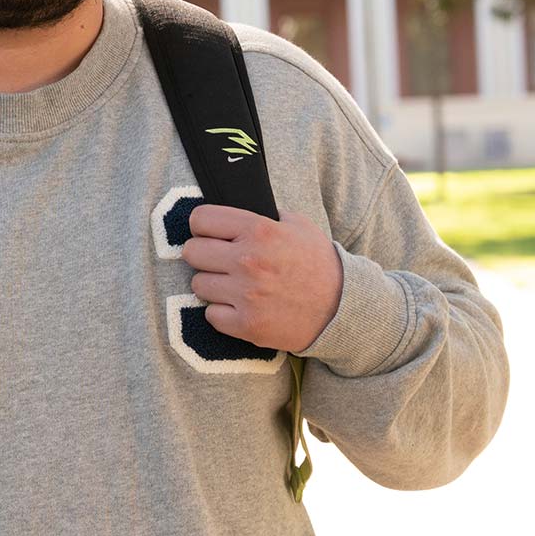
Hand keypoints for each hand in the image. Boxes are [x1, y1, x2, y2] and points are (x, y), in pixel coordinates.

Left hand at [181, 206, 341, 353]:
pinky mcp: (248, 324)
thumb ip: (262, 214)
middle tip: (219, 261)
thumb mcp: (296, 224)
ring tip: (232, 285)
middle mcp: (248, 260)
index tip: (210, 234)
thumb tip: (230, 211)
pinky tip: (239, 307)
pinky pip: (210, 315)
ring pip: (198, 284)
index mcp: (258, 229)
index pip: (200, 219)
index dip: (202, 226)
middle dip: (203, 255)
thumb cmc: (317, 262)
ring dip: (213, 285)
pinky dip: (222, 313)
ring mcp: (246, 294)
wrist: (343, 308)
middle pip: (191, 252)